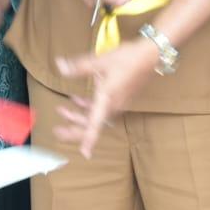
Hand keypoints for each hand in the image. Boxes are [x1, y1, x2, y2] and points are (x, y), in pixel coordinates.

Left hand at [54, 40, 159, 157]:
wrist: (151, 55)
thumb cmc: (128, 58)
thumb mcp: (100, 61)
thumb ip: (78, 66)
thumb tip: (59, 65)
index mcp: (107, 99)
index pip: (96, 125)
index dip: (89, 140)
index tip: (84, 154)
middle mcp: (114, 106)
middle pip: (93, 125)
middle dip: (74, 128)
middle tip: (58, 129)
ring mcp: (119, 103)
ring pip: (96, 117)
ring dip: (80, 117)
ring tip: (64, 110)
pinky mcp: (121, 98)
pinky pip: (102, 110)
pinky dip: (89, 108)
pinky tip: (80, 99)